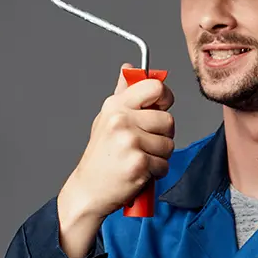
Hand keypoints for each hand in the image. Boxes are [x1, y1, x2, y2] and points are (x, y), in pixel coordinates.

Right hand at [56, 64, 174, 257]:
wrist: (88, 190)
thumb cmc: (100, 155)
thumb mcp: (107, 119)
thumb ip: (123, 94)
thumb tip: (130, 67)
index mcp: (116, 106)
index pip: (154, 87)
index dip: (164, 97)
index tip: (161, 107)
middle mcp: (121, 120)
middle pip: (168, 120)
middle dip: (162, 136)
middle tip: (144, 145)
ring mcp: (130, 141)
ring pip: (168, 144)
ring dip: (159, 156)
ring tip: (139, 159)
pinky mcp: (138, 163)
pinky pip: (164, 164)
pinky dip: (156, 172)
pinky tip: (138, 172)